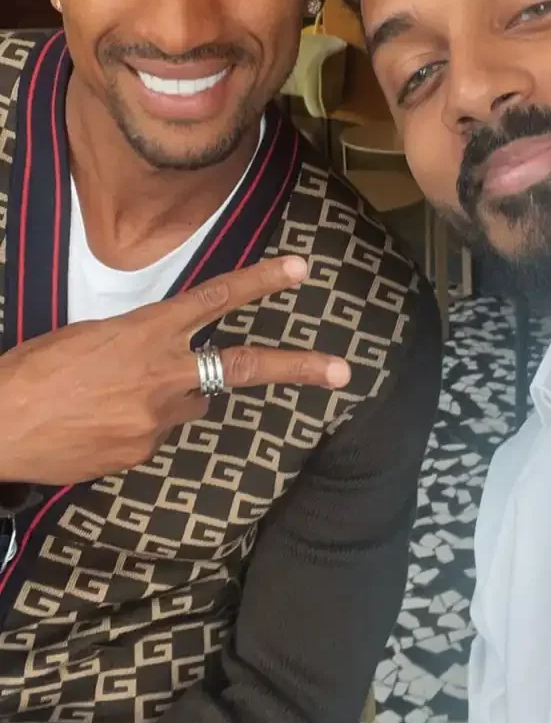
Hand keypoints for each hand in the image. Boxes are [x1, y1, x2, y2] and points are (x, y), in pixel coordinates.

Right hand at [0, 256, 350, 484]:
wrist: (0, 426)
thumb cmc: (34, 371)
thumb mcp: (90, 336)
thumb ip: (140, 342)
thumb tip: (166, 361)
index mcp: (144, 331)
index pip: (214, 298)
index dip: (260, 281)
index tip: (300, 270)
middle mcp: (162, 373)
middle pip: (241, 367)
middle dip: (297, 367)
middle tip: (343, 371)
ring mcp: (156, 418)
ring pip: (191, 404)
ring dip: (172, 398)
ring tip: (112, 398)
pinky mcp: (143, 452)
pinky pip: (157, 434)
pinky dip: (140, 427)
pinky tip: (99, 427)